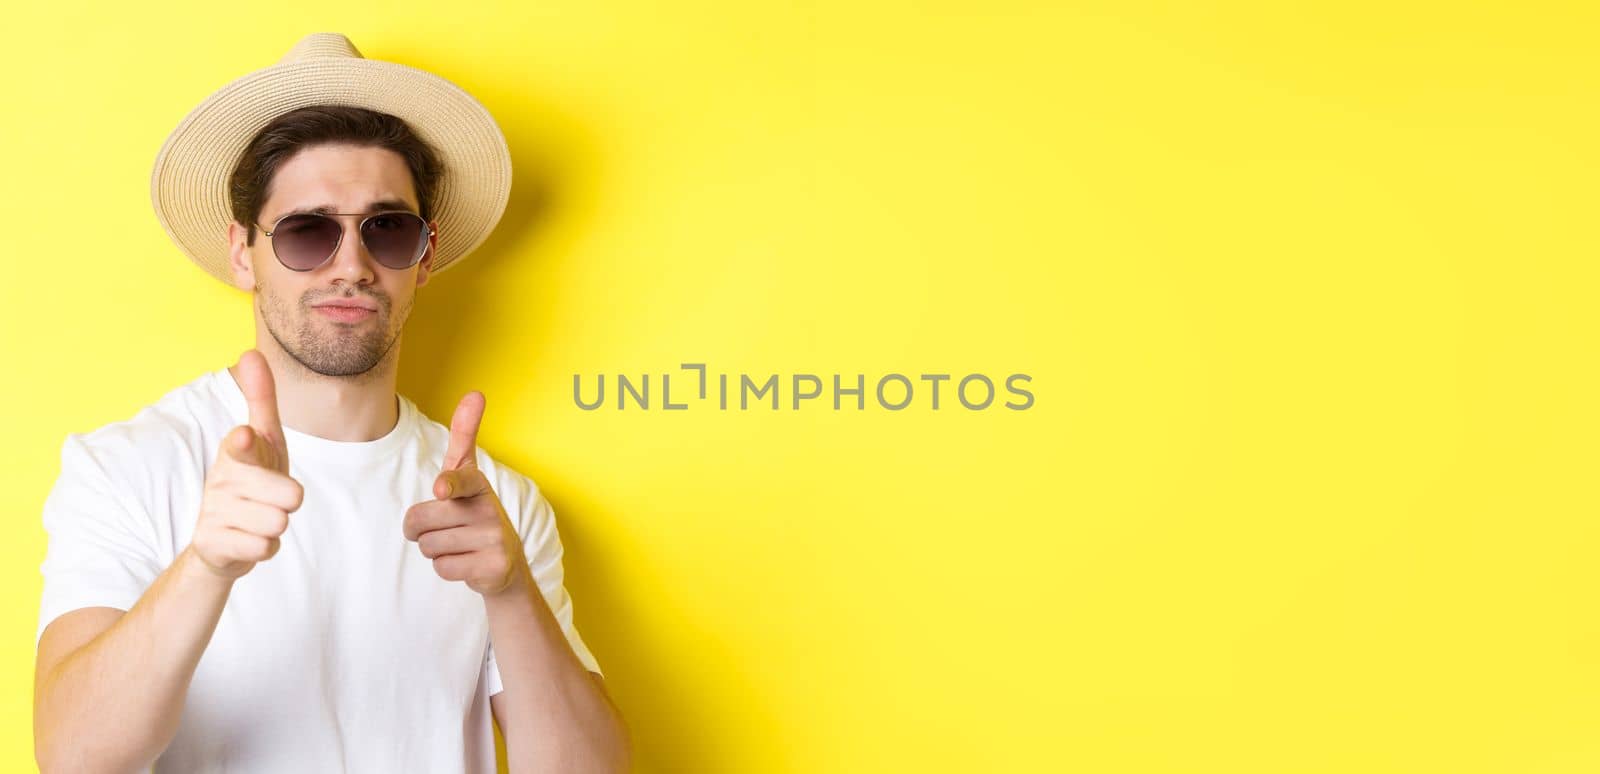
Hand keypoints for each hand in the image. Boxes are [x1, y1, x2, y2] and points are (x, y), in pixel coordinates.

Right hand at [189, 349, 304, 579]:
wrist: (219, 537)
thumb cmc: (251, 479)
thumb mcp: (263, 440)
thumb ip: (260, 399)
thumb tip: (250, 352)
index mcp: (236, 451)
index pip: (244, 446)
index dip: (246, 443)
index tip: (244, 435)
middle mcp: (221, 480)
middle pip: (290, 495)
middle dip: (290, 500)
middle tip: (270, 498)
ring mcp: (215, 512)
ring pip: (279, 523)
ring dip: (276, 524)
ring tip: (259, 518)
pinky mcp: (213, 544)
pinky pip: (265, 548)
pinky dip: (266, 547)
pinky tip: (250, 539)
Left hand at [403, 391, 528, 595]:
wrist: (504, 561)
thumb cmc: (473, 511)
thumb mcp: (467, 475)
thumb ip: (465, 436)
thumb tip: (476, 393)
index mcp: (478, 484)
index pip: (459, 480)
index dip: (448, 485)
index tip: (441, 489)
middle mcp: (490, 508)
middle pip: (420, 521)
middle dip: (421, 529)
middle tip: (443, 527)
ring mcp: (494, 538)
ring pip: (429, 546)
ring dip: (435, 549)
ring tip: (458, 544)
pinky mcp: (494, 566)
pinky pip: (443, 568)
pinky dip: (447, 568)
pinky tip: (466, 561)